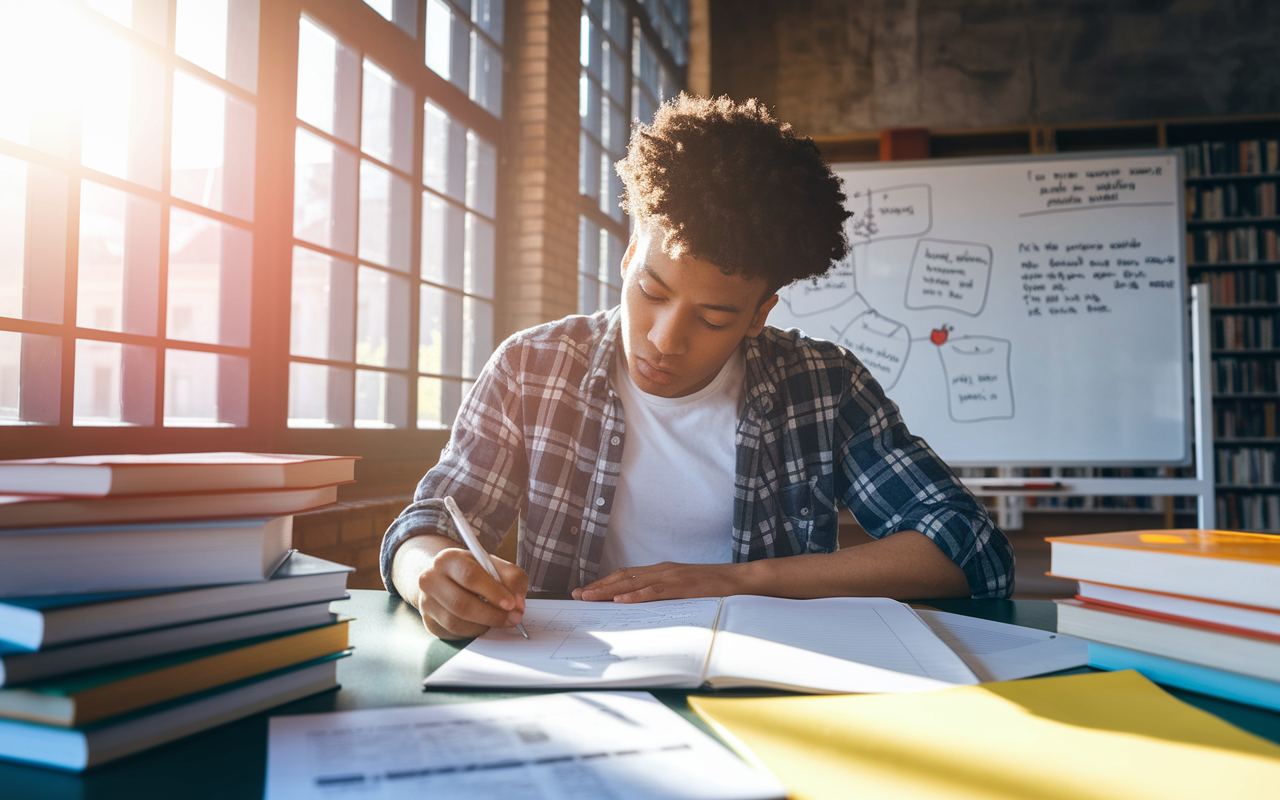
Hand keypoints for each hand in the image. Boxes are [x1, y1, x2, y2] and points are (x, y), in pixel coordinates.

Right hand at [394, 536, 528, 638]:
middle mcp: (431, 579)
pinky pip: (454, 633)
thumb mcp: (492, 565)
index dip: (493, 592)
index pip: (470, 577)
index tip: (512, 604)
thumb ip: (512, 578)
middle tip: (513, 617)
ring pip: (457, 622)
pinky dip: (474, 631)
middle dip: (492, 614)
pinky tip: (484, 623)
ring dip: (485, 625)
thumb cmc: (471, 571)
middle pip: (461, 603)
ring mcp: (427, 602)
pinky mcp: (430, 622)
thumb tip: (518, 603)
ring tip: (501, 620)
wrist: (443, 578)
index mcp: (448, 559)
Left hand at [571, 562, 742, 602]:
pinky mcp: (682, 586)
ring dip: (608, 590)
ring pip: (633, 582)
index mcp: (662, 571)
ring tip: (589, 597)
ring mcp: (672, 576)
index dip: (605, 583)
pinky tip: (621, 601)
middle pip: (623, 577)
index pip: (626, 576)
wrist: (741, 579)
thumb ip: (666, 595)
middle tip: (578, 595)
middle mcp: (663, 570)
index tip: (586, 591)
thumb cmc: (714, 588)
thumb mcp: (685, 591)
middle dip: (599, 586)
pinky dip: (635, 596)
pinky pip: (654, 591)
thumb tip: (646, 607)